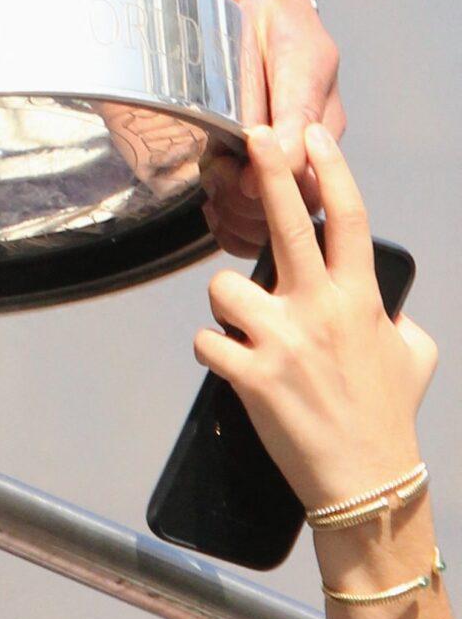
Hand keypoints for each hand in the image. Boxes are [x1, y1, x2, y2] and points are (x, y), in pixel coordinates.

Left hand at [189, 0, 344, 254]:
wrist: (258, 16)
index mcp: (309, 61)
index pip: (306, 111)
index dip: (284, 142)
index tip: (253, 153)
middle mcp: (317, 109)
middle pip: (306, 168)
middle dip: (263, 186)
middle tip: (221, 182)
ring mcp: (306, 143)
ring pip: (295, 198)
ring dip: (252, 209)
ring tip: (213, 196)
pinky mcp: (287, 167)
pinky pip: (279, 211)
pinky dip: (247, 223)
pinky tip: (217, 215)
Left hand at [193, 123, 434, 514]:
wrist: (367, 483)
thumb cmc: (388, 417)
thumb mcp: (413, 356)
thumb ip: (394, 316)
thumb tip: (382, 302)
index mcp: (360, 301)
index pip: (350, 221)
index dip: (333, 171)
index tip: (314, 135)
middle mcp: (321, 311)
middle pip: (289, 226)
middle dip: (272, 172)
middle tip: (254, 135)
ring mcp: (283, 342)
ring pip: (225, 287)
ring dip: (227, 304)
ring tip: (248, 332)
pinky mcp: (250, 375)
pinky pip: (206, 339)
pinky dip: (213, 350)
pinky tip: (233, 367)